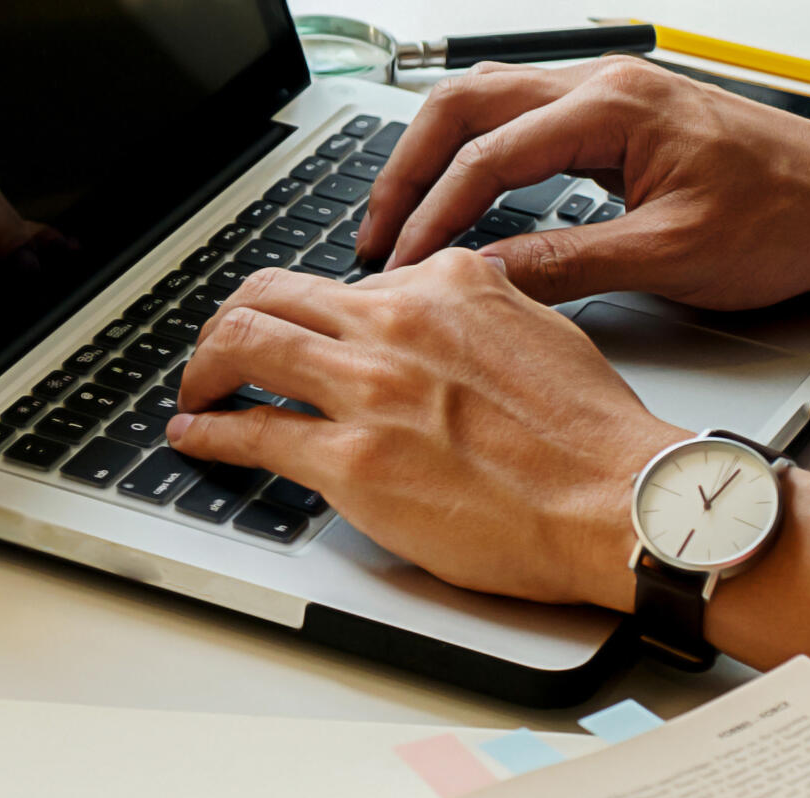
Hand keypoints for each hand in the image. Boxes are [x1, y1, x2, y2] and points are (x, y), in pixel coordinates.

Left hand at [167, 254, 678, 606]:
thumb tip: (447, 305)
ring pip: (245, 347)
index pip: (343, 284)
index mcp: (445, 284)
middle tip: (217, 353)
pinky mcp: (351, 461)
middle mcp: (397, 324)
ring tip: (195, 393)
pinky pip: (251, 434)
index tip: (291, 332)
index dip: (304, 313)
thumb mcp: (538, 330)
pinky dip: (207, 434)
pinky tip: (196, 438)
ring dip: (203, 370)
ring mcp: (369, 391)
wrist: (615, 501)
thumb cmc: (589, 437)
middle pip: (270, 296)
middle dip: (228, 323)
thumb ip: (478, 309)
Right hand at [359, 57, 809, 308]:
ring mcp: (611, 97)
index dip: (429, 219)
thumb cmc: (787, 220)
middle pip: (465, 107)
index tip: (399, 271)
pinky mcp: (621, 122)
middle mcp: (604, 86)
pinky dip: (477, 162)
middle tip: (373, 239)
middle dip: (406, 172)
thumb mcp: (667, 258)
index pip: (484, 158)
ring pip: (489, 107)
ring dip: (436, 160)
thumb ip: (563, 266)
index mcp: (610, 107)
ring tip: (402, 222)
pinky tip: (465, 209)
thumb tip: (483, 282)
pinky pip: (523, 126)